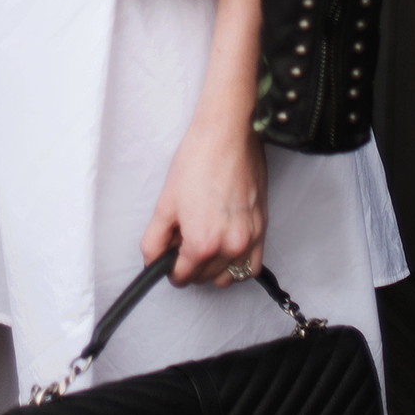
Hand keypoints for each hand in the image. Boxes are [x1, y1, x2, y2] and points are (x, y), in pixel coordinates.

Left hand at [141, 124, 266, 286]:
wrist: (227, 136)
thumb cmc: (197, 161)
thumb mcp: (164, 203)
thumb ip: (154, 240)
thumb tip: (153, 261)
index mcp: (203, 243)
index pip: (181, 277)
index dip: (169, 267)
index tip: (168, 253)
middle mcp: (230, 247)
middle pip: (203, 278)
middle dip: (189, 265)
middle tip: (182, 239)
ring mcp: (249, 239)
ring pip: (226, 277)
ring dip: (212, 269)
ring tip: (203, 243)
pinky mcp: (262, 229)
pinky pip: (250, 267)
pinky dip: (236, 265)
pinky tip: (225, 248)